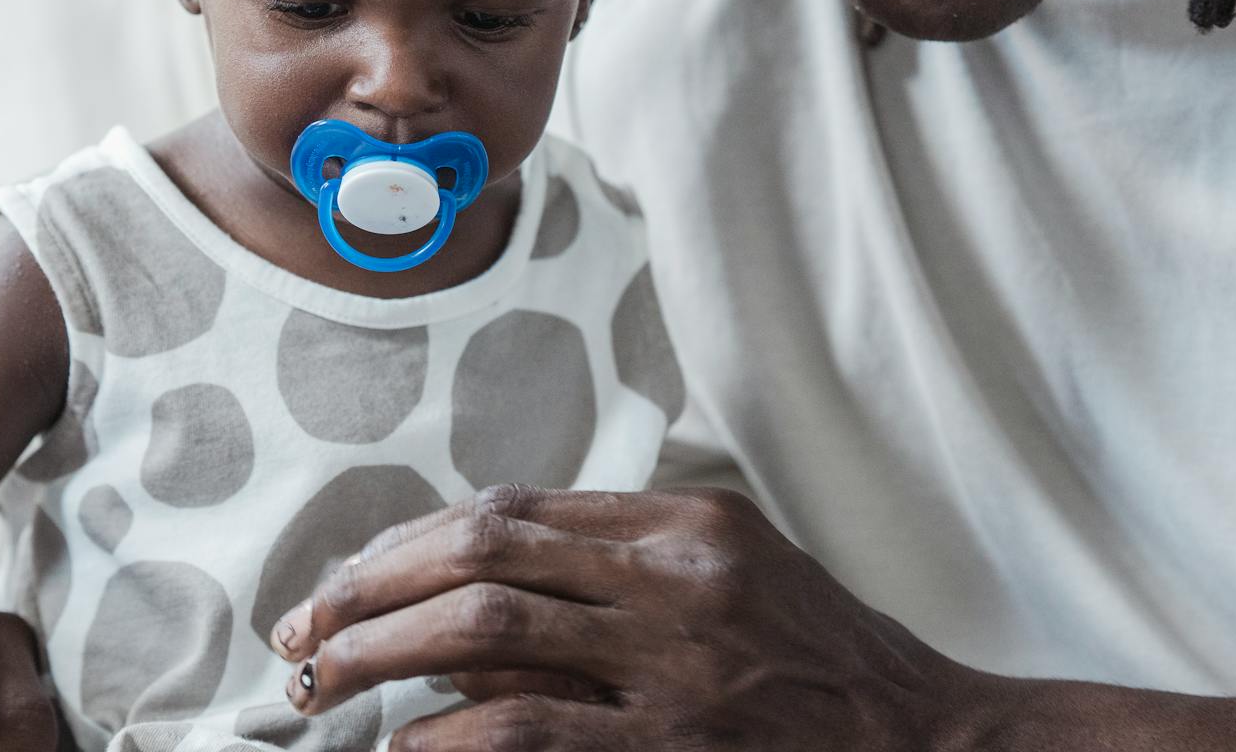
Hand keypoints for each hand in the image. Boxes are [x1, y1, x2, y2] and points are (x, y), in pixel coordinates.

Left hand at [266, 485, 986, 750]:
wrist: (933, 743)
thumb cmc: (825, 663)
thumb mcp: (734, 578)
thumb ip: (619, 569)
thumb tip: (473, 597)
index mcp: (688, 522)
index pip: (515, 507)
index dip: (413, 540)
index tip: (351, 576)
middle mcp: (677, 574)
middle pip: (483, 548)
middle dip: (371, 584)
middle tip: (302, 626)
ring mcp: (679, 661)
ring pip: (487, 625)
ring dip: (381, 650)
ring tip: (318, 681)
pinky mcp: (679, 745)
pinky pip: (529, 729)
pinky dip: (449, 734)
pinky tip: (405, 746)